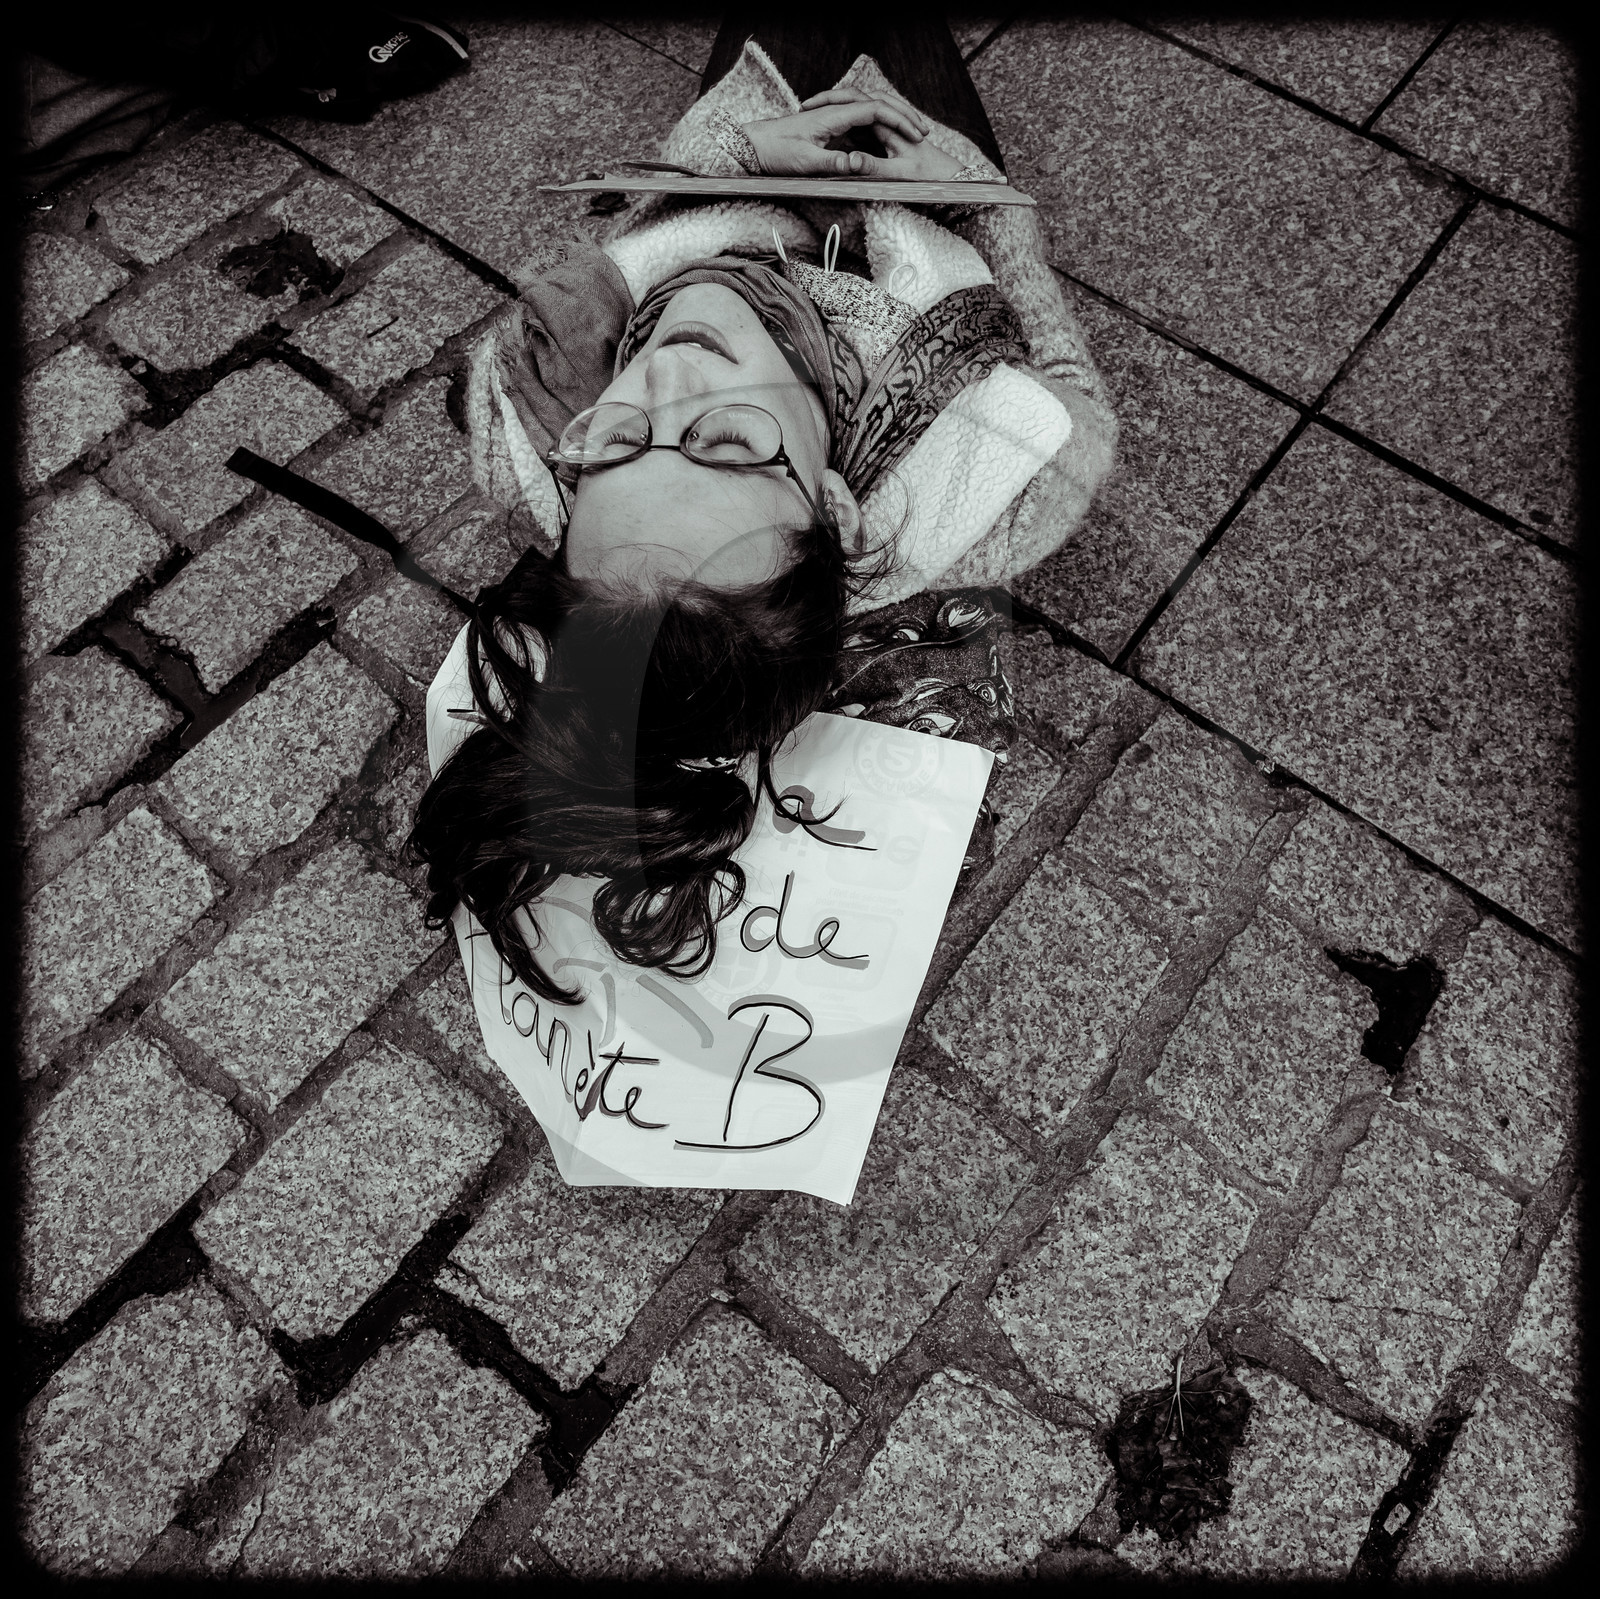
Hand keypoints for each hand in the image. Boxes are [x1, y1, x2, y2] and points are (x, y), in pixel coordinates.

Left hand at [741, 91, 960, 180]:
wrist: (752, 144)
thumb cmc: (775, 153)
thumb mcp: (804, 164)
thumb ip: (832, 164)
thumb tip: (855, 165)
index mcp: (833, 117)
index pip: (876, 110)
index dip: (900, 121)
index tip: (917, 137)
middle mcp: (834, 112)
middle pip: (878, 105)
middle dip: (903, 117)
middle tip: (922, 132)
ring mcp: (830, 118)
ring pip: (869, 111)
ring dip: (891, 120)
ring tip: (910, 134)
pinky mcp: (826, 126)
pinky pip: (858, 122)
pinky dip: (876, 128)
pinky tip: (885, 142)